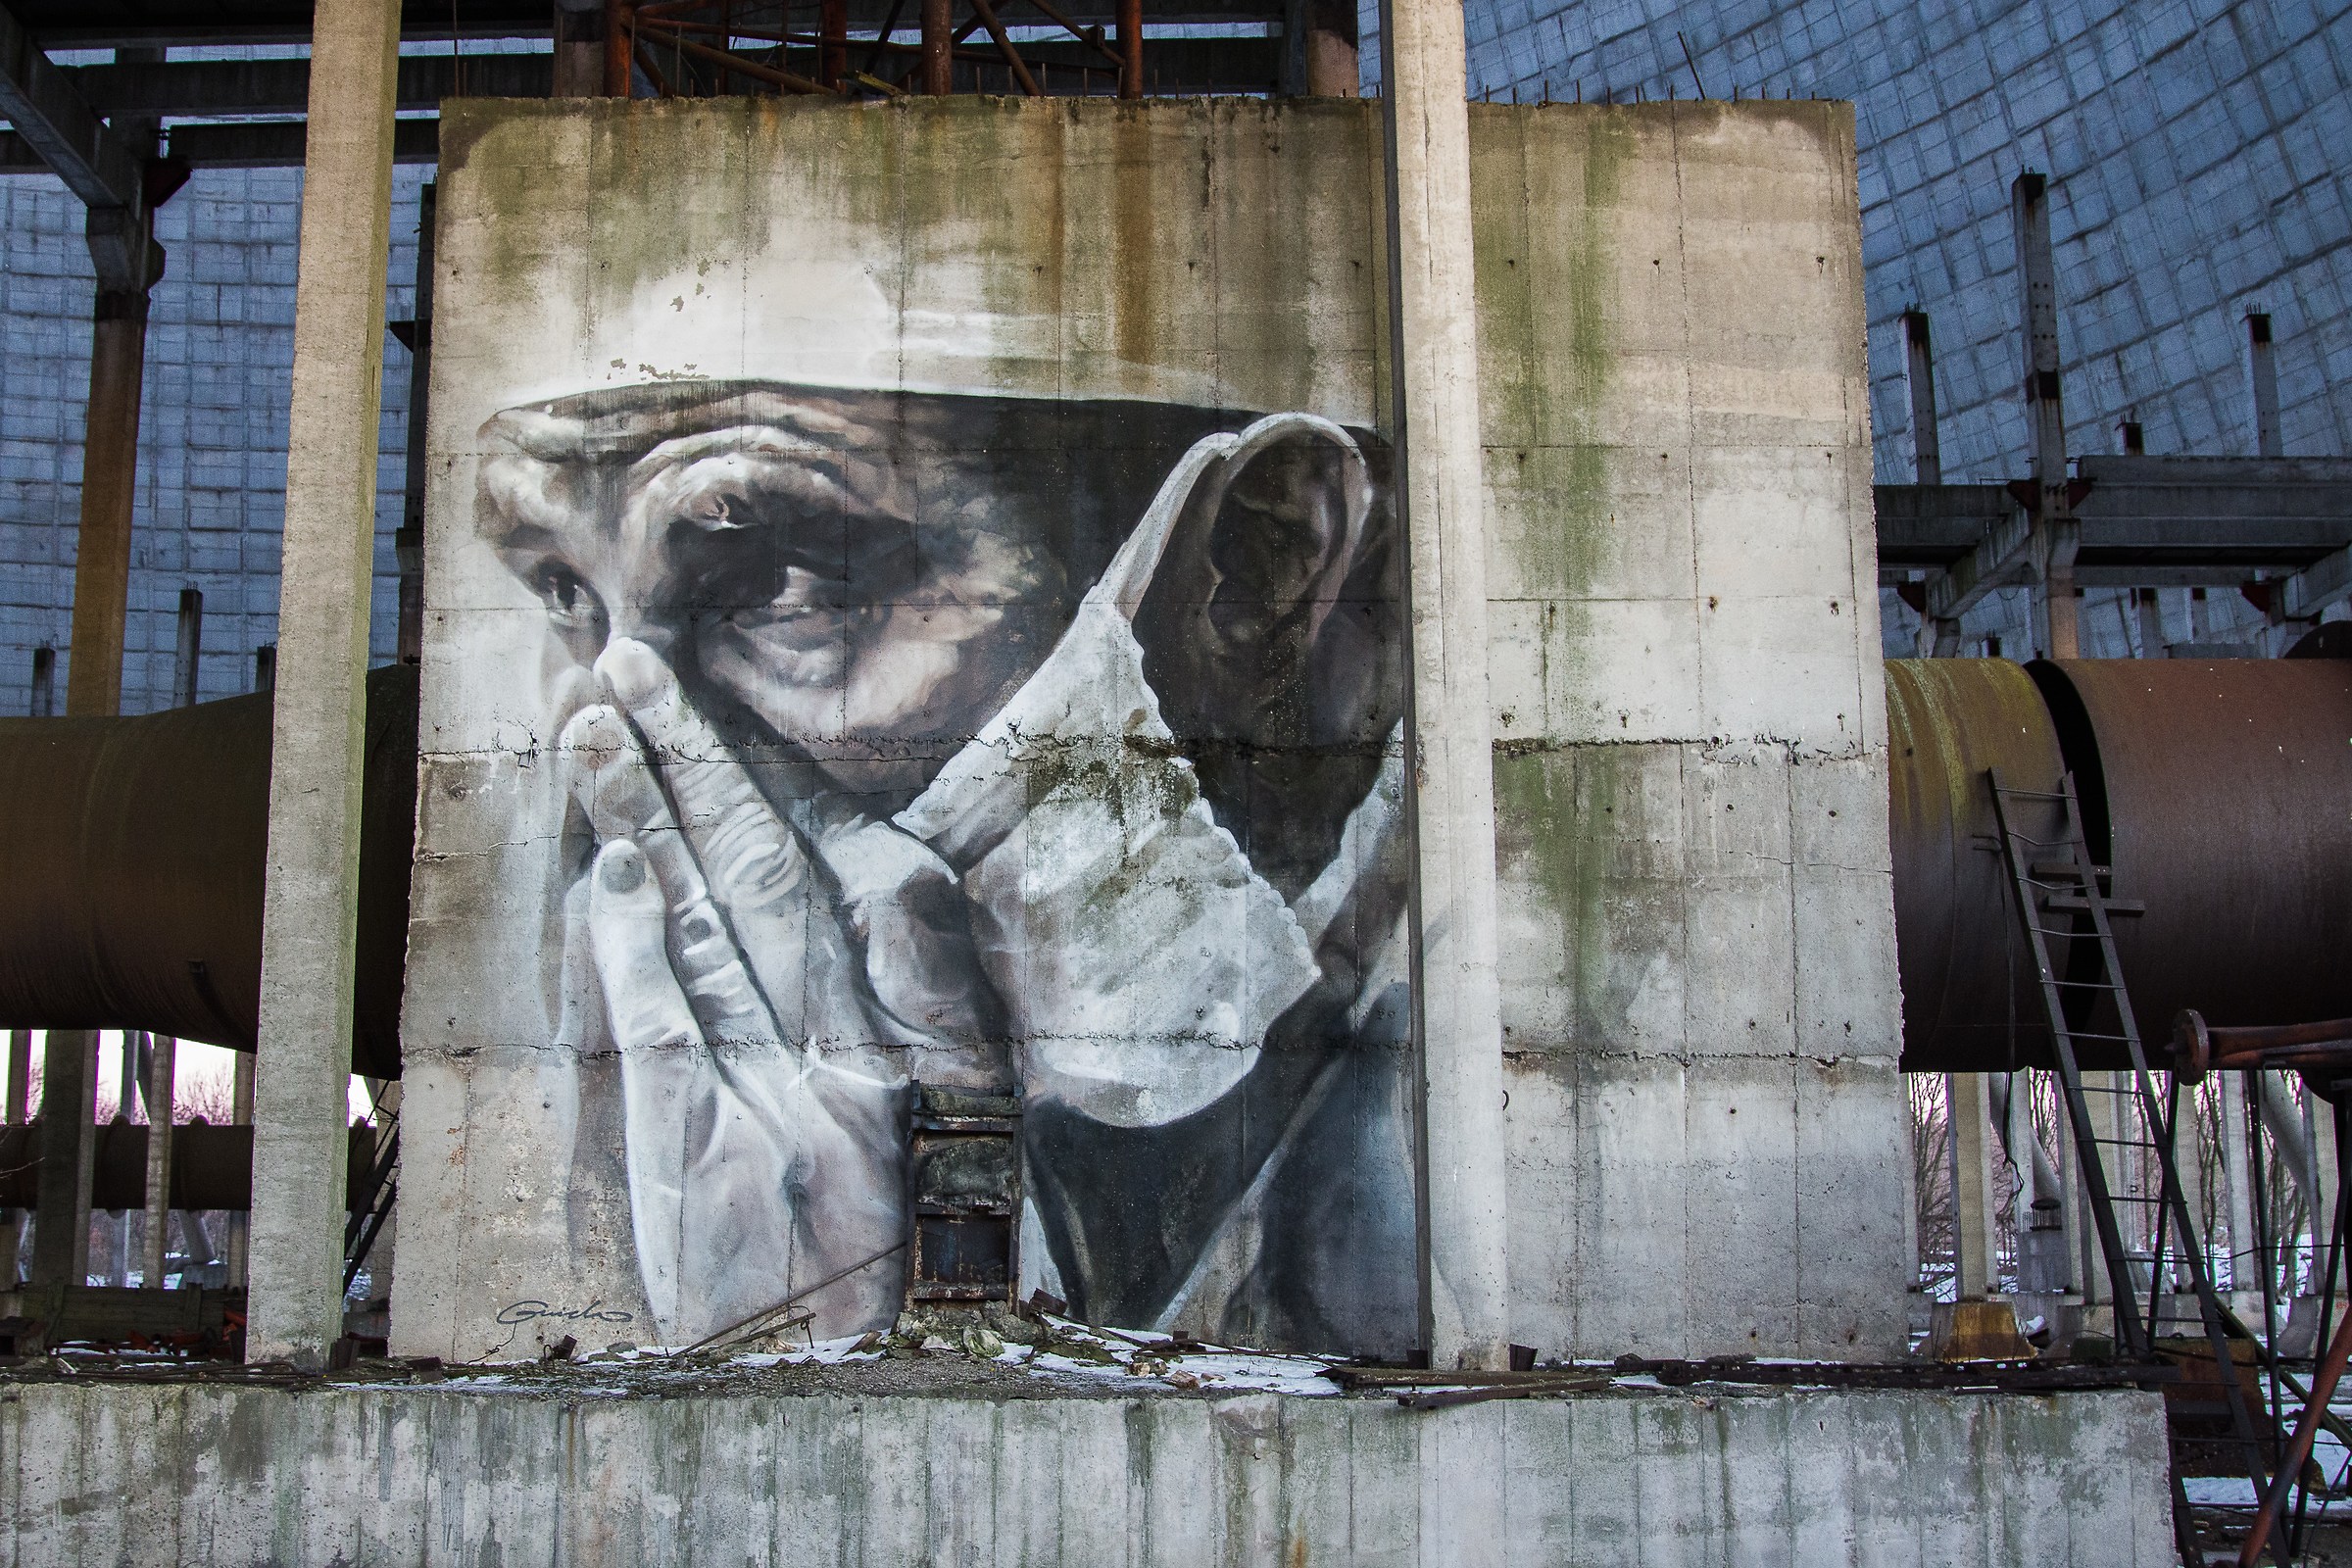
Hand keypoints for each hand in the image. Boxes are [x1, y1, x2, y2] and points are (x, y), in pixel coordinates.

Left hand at [560, 638, 905, 1343]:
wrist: (866, 1406)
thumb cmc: (917, 1275)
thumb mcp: (964, 1144)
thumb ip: (932, 1009)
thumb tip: (896, 876)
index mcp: (944, 1065)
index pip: (873, 885)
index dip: (798, 787)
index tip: (736, 712)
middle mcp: (870, 1076)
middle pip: (777, 881)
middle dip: (703, 763)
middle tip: (634, 667)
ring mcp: (787, 1121)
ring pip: (713, 928)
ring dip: (647, 814)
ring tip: (594, 723)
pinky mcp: (705, 1175)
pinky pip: (667, 1030)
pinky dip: (634, 936)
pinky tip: (607, 856)